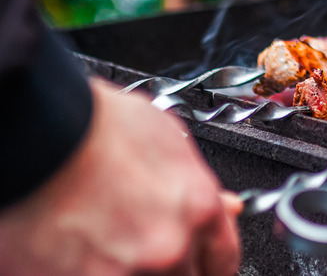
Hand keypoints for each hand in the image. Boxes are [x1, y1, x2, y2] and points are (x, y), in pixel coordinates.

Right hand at [0, 80, 241, 274]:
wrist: (39, 135)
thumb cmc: (94, 125)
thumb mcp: (167, 139)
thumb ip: (196, 184)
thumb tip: (227, 205)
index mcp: (199, 206)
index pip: (223, 255)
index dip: (211, 261)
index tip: (202, 262)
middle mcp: (171, 244)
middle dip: (172, 266)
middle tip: (145, 248)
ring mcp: (130, 270)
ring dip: (132, 270)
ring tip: (104, 245)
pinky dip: (94, 272)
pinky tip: (78, 256)